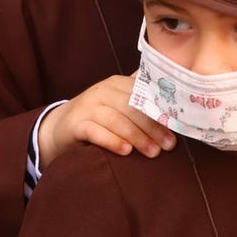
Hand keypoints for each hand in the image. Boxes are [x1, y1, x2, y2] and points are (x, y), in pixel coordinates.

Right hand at [38, 75, 176, 167]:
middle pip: (132, 107)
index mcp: (117, 83)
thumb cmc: (98, 117)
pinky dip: (112, 141)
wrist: (60, 127)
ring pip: (116, 119)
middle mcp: (102, 91)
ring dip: (137, 136)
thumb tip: (174, 101)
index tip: (176, 129)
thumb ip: (140, 100)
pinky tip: (125, 151)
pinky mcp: (76, 123)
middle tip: (168, 146)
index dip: (160, 112)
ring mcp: (88, 106)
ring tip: (152, 153)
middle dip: (152, 127)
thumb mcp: (118, 104)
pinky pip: (96, 131)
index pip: (143, 95)